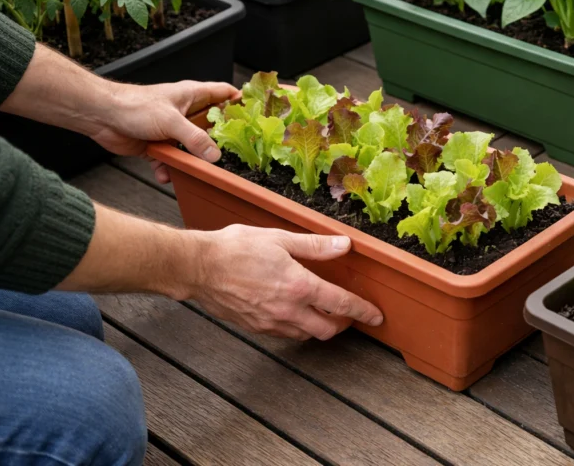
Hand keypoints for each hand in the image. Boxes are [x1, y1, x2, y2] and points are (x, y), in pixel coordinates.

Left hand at [91, 80, 238, 182]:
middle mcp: (184, 112)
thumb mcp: (171, 121)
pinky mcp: (158, 145)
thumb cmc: (133, 105)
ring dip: (192, 161)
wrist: (101, 116)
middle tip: (233, 153)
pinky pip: (171, 161)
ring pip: (192, 148)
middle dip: (220, 140)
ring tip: (197, 171)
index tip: (255, 115)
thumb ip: (195, 139)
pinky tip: (166, 174)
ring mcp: (172, 130)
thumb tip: (214, 155)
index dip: (240, 102)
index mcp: (192, 96)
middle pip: (211, 126)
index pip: (223, 93)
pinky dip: (170, 170)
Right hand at [190, 226, 383, 340]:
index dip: (362, 311)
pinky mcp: (255, 327)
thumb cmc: (235, 249)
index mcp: (299, 287)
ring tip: (321, 312)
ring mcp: (270, 322)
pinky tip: (293, 313)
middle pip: (327, 330)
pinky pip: (284, 333)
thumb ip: (315, 246)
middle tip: (347, 314)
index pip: (341, 305)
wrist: (198, 267)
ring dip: (318, 327)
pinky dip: (296, 327)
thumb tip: (344, 245)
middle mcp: (287, 310)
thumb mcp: (280, 239)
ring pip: (305, 335)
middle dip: (342, 324)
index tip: (375, 316)